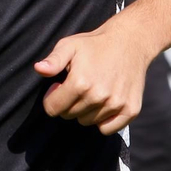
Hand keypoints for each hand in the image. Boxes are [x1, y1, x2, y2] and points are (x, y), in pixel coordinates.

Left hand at [34, 23, 154, 135]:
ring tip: (92, 90)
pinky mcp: (130, 110)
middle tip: (78, 86)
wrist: (129, 42)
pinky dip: (103, 121)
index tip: (59, 87)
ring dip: (86, 110)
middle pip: (70, 116)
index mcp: (80, 82)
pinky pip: (108, 129)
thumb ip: (53, 60)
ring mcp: (116, 104)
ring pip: (88, 122)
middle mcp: (98, 96)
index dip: (52, 98)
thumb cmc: (95, 44)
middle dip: (68, 103)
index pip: (53, 108)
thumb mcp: (69, 45)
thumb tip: (39, 69)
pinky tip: (104, 103)